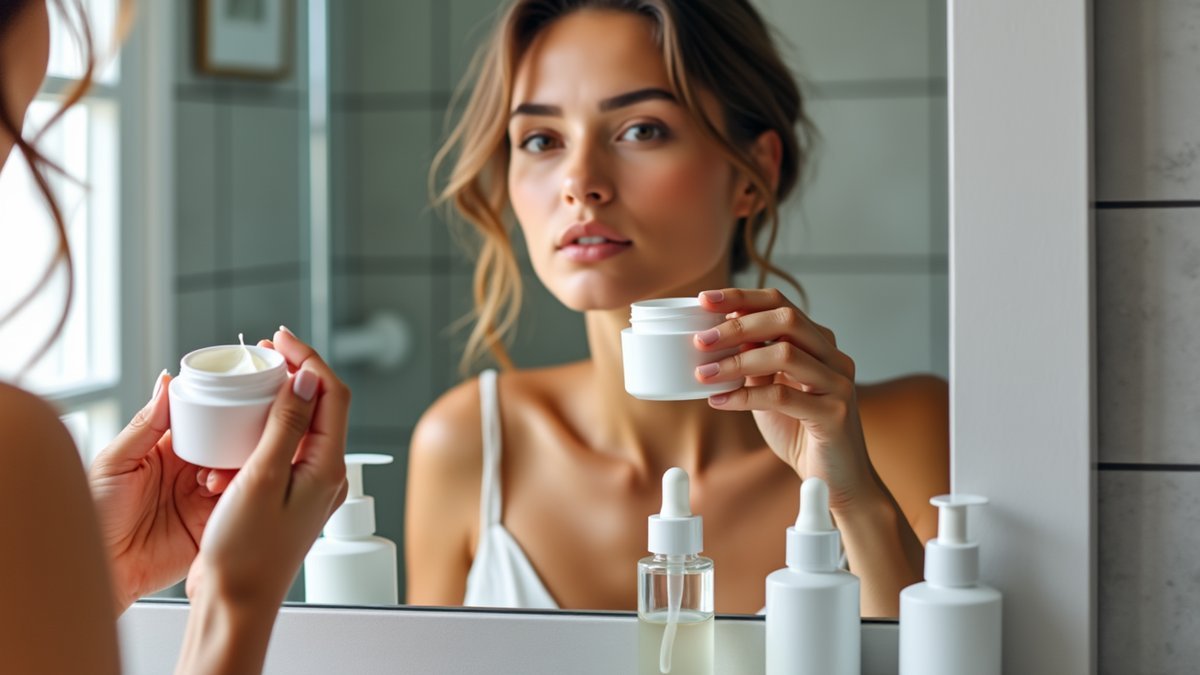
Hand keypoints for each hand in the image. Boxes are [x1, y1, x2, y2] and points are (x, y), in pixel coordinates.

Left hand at [88, 371, 219, 613]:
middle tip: (239, 439)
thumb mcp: (115, 462)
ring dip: (238, 467)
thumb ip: (145, 425)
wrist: (102, 568)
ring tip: (216, 478)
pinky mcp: (215, 523)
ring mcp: (205, 497)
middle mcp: (191, 470)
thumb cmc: (95, 516)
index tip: (239, 399)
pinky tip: (229, 494)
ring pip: (240, 471)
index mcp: (168, 450)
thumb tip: (166, 384)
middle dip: (239, 439)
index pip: (205, 421)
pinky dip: (243, 494)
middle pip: (229, 444)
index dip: (224, 410)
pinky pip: (241, 503)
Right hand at [184, 328, 348, 613]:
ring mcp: (307, 485)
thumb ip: (287, 424)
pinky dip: (252, 444)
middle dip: (291, 376)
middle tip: (262, 355)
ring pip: (295, 429)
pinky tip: (225, 459)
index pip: (333, 394)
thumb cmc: (246, 552)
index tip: (280, 337)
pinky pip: (276, 454)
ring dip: (266, 413)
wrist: (234, 602)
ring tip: (238, 406)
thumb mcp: (261, 477)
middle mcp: (326, 473)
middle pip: (319, 406)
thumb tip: (307, 377)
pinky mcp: (286, 496)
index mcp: (329, 466)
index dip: (309, 359)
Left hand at [693, 288, 879, 508]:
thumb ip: (754, 361)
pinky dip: (744, 396)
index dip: (742, 297)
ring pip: (785, 354)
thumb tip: (719, 333)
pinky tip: (719, 400)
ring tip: (703, 373)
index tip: (705, 299)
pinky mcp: (835, 413)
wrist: (835, 481)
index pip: (781, 304)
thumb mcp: (770, 389)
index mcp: (819, 344)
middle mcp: (833, 357)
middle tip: (701, 340)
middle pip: (786, 319)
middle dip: (738, 325)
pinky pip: (782, 396)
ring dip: (737, 361)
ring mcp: (838, 383)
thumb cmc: (800, 432)